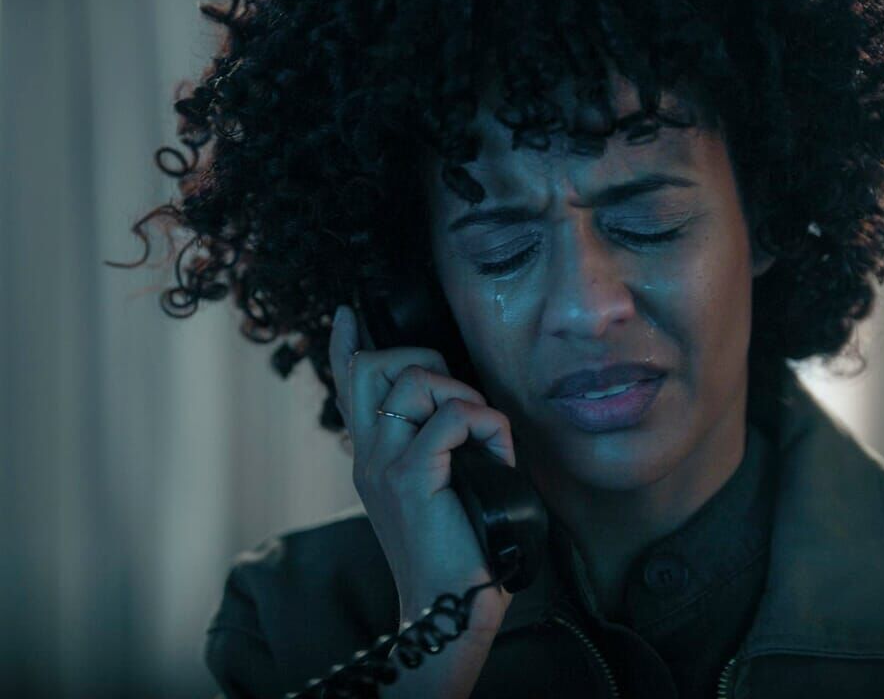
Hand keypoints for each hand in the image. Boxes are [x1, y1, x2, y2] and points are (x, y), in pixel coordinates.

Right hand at [328, 304, 514, 637]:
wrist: (445, 607)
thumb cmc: (454, 552)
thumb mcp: (437, 490)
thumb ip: (433, 450)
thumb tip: (458, 412)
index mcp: (371, 458)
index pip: (349, 387)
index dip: (347, 345)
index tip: (348, 313)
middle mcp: (368, 456)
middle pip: (376, 366)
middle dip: (425, 360)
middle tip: (459, 399)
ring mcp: (384, 465)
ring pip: (413, 379)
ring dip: (462, 394)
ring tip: (481, 434)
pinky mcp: (411, 477)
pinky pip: (454, 417)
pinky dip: (488, 425)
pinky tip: (499, 453)